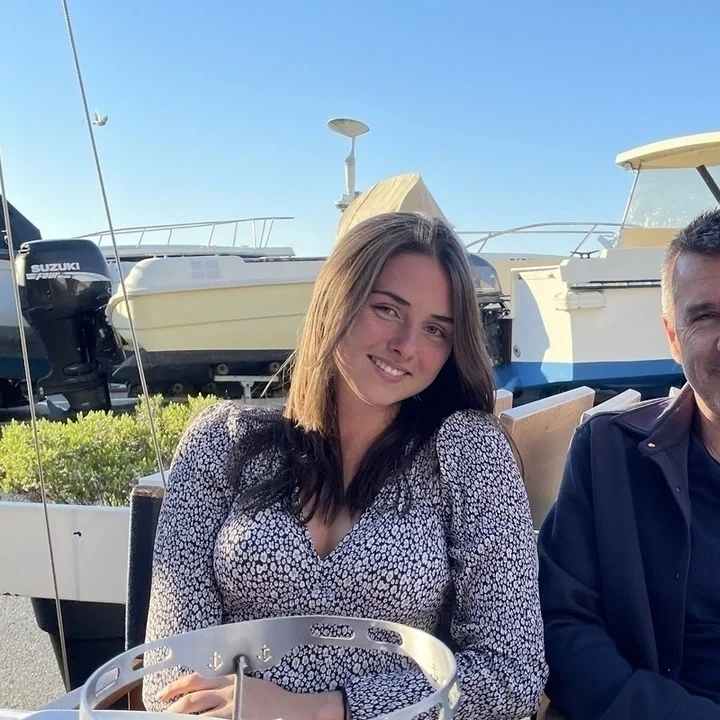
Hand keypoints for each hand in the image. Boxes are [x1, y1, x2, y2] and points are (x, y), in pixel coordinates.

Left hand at [156, 672, 344, 719]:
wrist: (292, 708)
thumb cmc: (272, 700)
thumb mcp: (247, 686)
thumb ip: (228, 688)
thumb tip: (206, 694)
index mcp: (230, 681)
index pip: (196, 680)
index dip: (176, 687)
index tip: (163, 695)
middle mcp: (228, 693)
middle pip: (192, 699)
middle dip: (172, 708)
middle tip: (160, 714)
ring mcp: (231, 710)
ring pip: (197, 714)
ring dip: (180, 719)